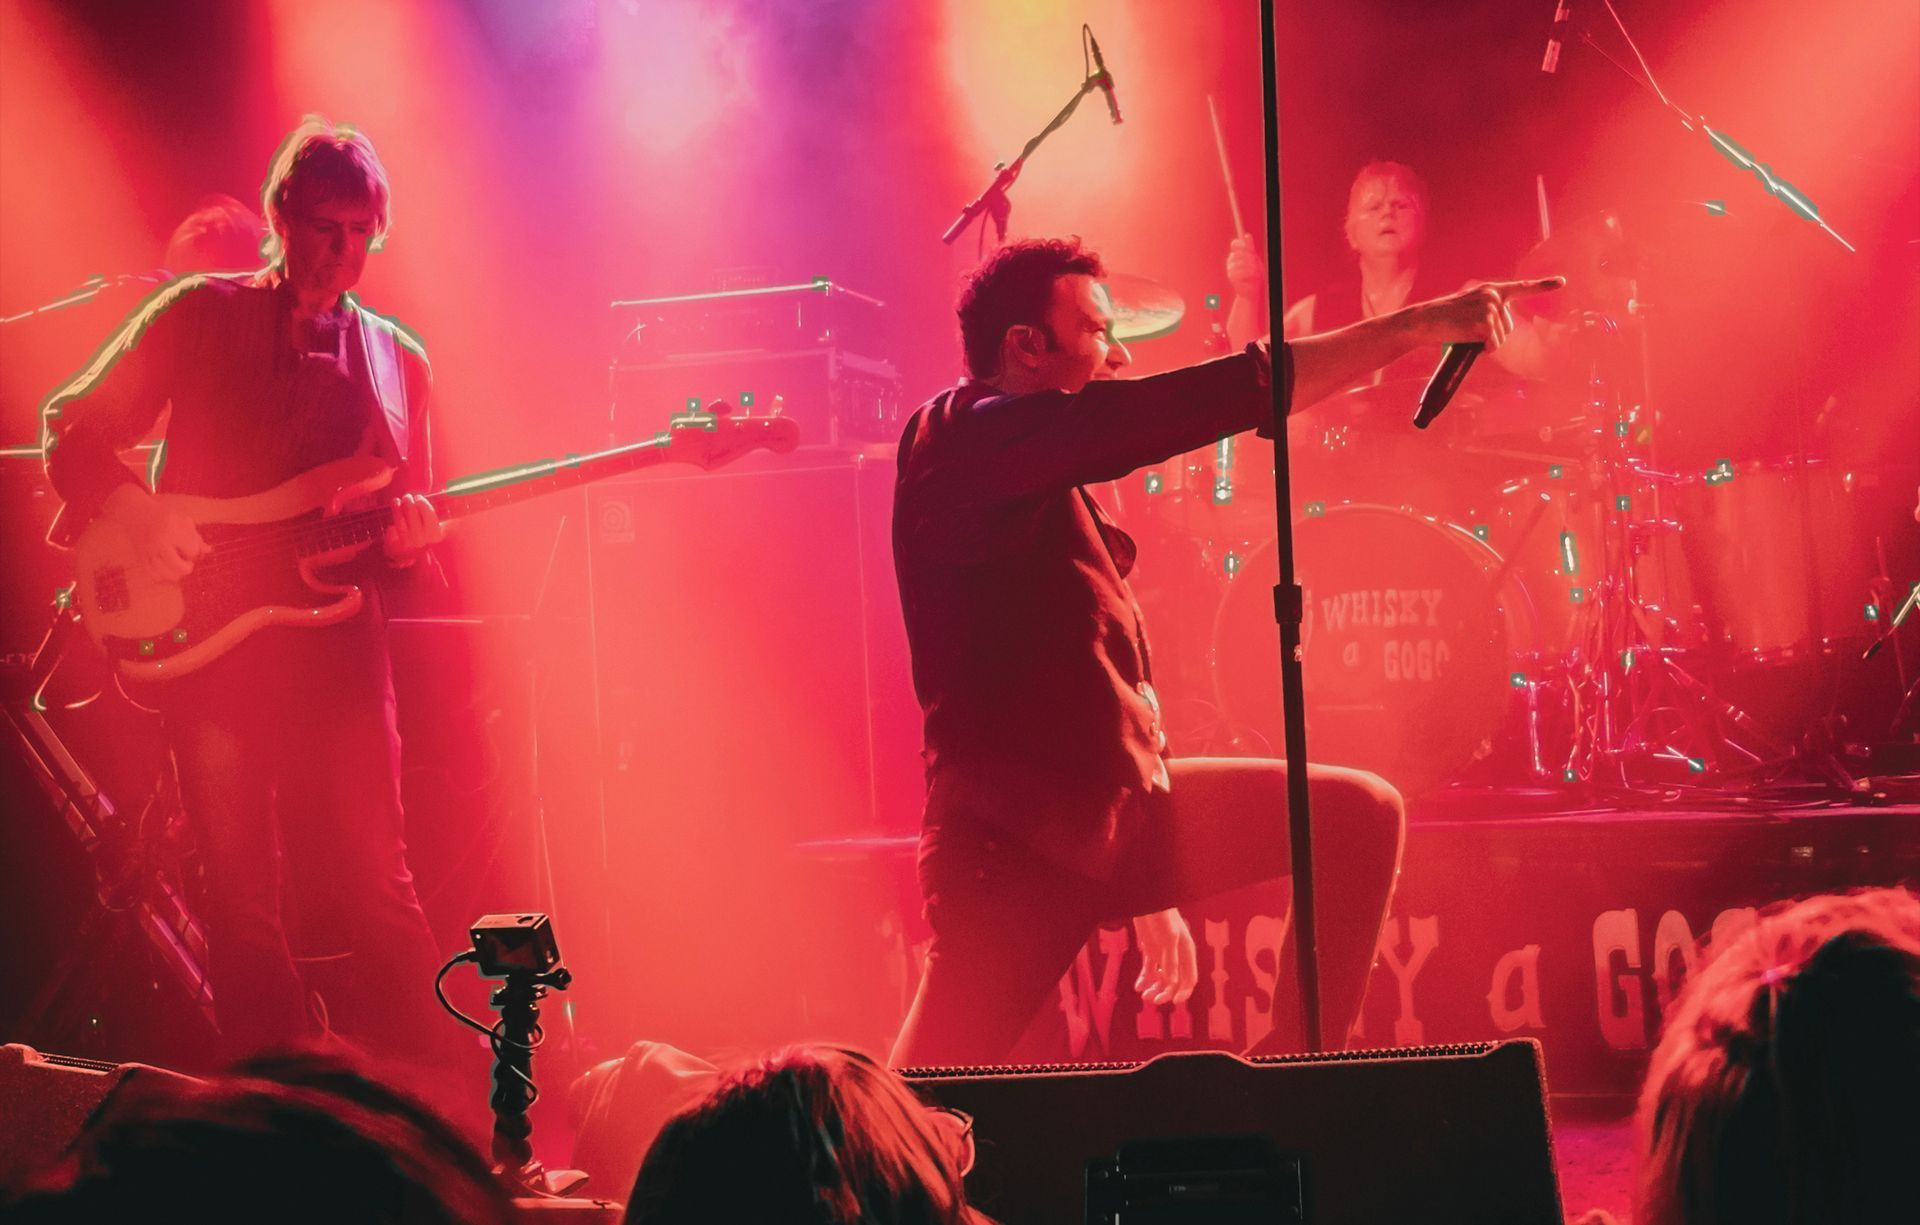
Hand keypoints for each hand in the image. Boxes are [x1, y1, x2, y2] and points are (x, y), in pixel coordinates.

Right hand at [105, 483, 206, 581]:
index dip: (194, 552)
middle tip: (188, 563)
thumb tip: (208, 551)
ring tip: (178, 568)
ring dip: (176, 574)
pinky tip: (167, 571)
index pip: (191, 550)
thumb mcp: (182, 520)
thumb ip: (195, 536)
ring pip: (164, 574)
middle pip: (177, 566)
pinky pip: (152, 575)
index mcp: (173, 530)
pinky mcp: (140, 557)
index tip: (191, 549)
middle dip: (187, 568)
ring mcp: (148, 551)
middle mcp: (159, 542)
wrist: (135, 512)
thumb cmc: (163, 515)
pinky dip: (162, 577)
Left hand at [382, 493, 444, 564]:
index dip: (422, 504)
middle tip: (407, 497)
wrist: (408, 554)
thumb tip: (452, 491)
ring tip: (397, 500)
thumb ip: (446, 512)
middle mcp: (423, 541)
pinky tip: (394, 506)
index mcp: (435, 535)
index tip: (418, 497)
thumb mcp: (437, 526)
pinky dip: (394, 515)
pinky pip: (393, 527)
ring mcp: (409, 543)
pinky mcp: (396, 545)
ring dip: (398, 507)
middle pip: (413, 515)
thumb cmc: (424, 535)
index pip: (429, 515)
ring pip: (401, 521)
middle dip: (409, 502)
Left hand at [1132, 907, 1197, 1006]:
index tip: (1174, 1001)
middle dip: (1165, 993)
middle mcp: (1177, 955)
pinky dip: (1144, 979)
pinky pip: (1149, 969)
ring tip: (1144, 995)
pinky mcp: (1151, 949)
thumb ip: (1171, 959)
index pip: (1190, 978)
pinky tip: (1138, 986)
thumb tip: (1171, 982)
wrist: (1148, 901)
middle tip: (1152, 999)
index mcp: (1186, 952)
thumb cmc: (1162, 915)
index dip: (1184, 991)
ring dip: (1154, 988)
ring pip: (1161, 978)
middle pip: (1174, 982)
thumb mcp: (1169, 937)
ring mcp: (1163, 953)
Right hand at [1226, 234, 1265, 298]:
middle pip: (1240, 252)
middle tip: (1256, 264)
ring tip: (1256, 272)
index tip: (1247, 246)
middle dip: (1251, 257)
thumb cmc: (1254, 275)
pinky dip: (1250, 274)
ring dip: (1252, 267)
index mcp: (1237, 255)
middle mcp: (1232, 260)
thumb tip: (1246, 235)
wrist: (1252, 291)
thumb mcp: (1255, 259)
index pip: (1235, 244)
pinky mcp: (1231, 276)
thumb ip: (1250, 248)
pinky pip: (1241, 271)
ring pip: (1242, 262)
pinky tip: (1253, 276)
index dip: (1241, 243)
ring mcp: (1230, 268)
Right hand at [1420, 277, 1564, 348]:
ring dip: (1485, 343)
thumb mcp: (1469, 308)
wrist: (1424, 321)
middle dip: (1492, 336)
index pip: (1522, 287)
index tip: (1562, 282)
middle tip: (1468, 331)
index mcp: (1491, 289)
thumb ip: (1488, 311)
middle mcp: (1493, 295)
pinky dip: (1483, 348)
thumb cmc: (1444, 320)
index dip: (1543, 286)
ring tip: (1464, 334)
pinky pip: (1493, 344)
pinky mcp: (1484, 322)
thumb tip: (1498, 332)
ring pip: (1500, 338)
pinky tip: (1468, 341)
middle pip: (1508, 327)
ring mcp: (1489, 308)